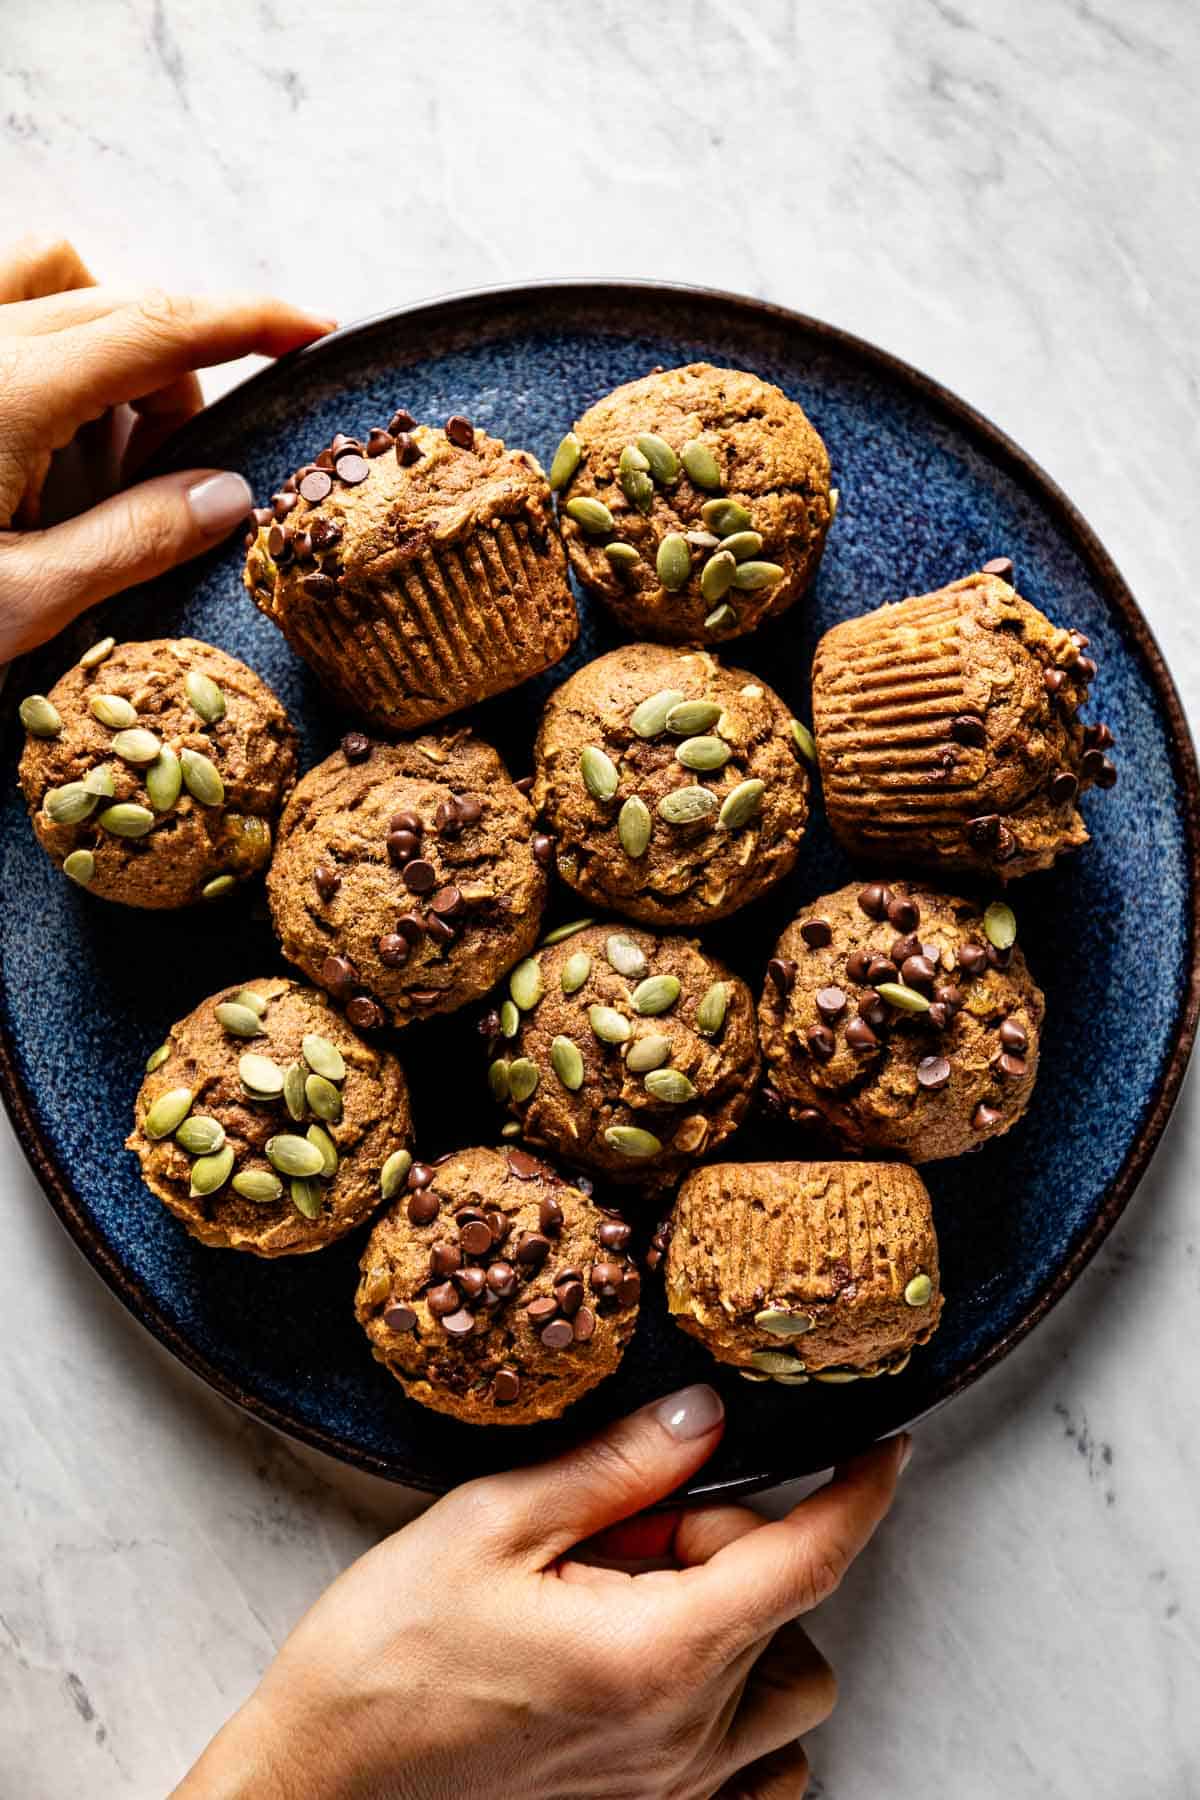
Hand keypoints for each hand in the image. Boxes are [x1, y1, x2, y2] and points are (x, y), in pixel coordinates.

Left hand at [0, 234, 333, 661]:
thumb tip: (229, 497)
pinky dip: (52, 331)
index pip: (160, 327)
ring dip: (113, 339)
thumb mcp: (21, 599)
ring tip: (105, 448)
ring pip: (57, 280)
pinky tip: (46, 421)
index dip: (249, 320)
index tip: (314, 327)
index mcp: (8, 393)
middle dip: (180, 374)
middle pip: (121, 307)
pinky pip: (5, 299)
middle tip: (182, 473)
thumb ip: (133, 541)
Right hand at [176, 1387, 908, 1799]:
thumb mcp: (485, 1526)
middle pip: (788, 1613)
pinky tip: (664, 1675)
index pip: (804, 1559)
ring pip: (788, 1696)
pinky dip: (743, 1713)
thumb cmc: (379, 1666)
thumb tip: (705, 1415)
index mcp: (654, 1656)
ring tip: (640, 1597)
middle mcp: (682, 1743)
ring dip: (746, 1626)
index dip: (859, 1492)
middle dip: (731, 1542)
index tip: (887, 1445)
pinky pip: (758, 1776)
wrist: (312, 1797)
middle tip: (629, 1524)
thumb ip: (613, 1470)